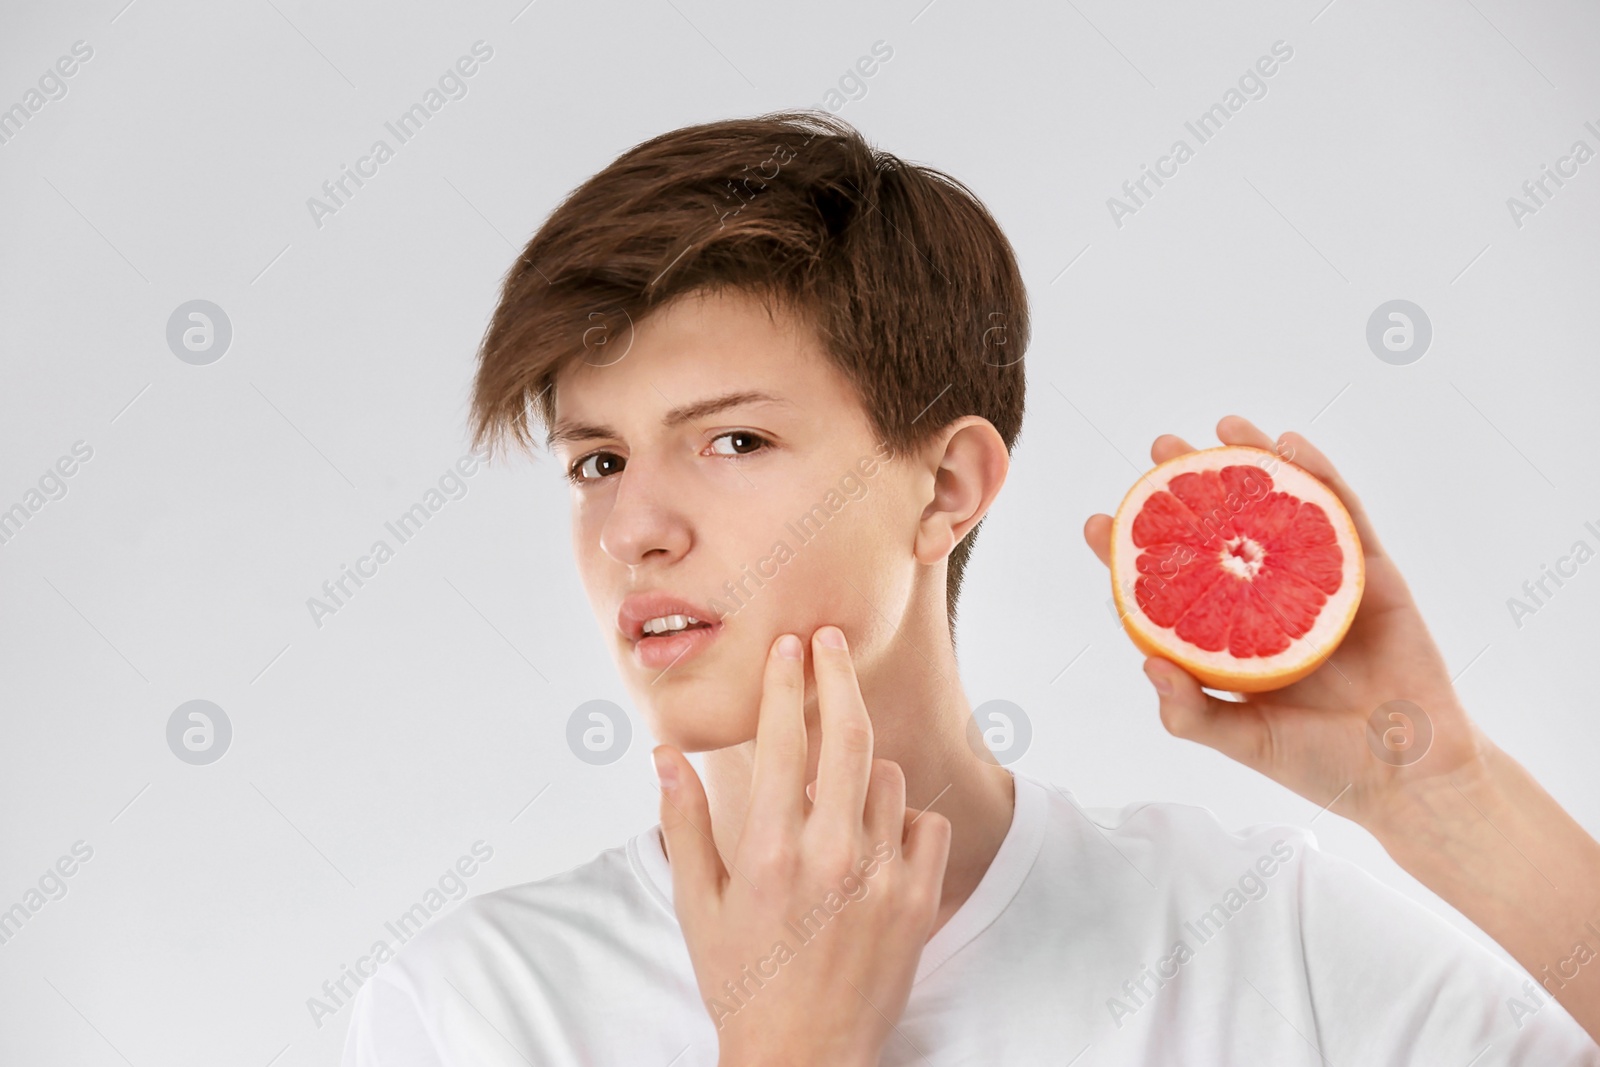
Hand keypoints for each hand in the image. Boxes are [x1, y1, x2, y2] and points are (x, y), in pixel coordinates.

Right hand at [652, 626, 951, 1066]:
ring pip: (888, 779)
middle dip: (838, 675)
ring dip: (864, 770)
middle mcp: (830, 856)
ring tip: (838, 799)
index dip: (786, 681)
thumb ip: (683, 821)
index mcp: (768, 850)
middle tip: (831, 642)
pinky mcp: (919, 902)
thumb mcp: (697, 902)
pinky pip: (926, 824)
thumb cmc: (743, 978)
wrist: (803, 1056)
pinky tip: (876, 839)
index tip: (789, 645)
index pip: (782, 739)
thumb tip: (663, 753)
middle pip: (848, 735)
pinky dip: (904, 820)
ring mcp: (881, 878)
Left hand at [1083, 415, 1491, 834]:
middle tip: (1160, 448)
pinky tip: (1291, 444)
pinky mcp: (1370, 575)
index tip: (1097, 522)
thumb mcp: (1243, 742)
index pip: (1174, 585)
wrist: (1409, 778)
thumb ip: (1190, 713)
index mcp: (1232, 638)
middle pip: (1225, 531)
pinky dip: (1319, 474)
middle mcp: (1270, 602)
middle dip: (1191, 487)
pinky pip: (1343, 515)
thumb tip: (1145, 663)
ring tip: (1222, 425)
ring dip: (1254, 461)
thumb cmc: (1321, 767)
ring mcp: (1319, 582)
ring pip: (1282, 509)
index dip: (1134, 552)